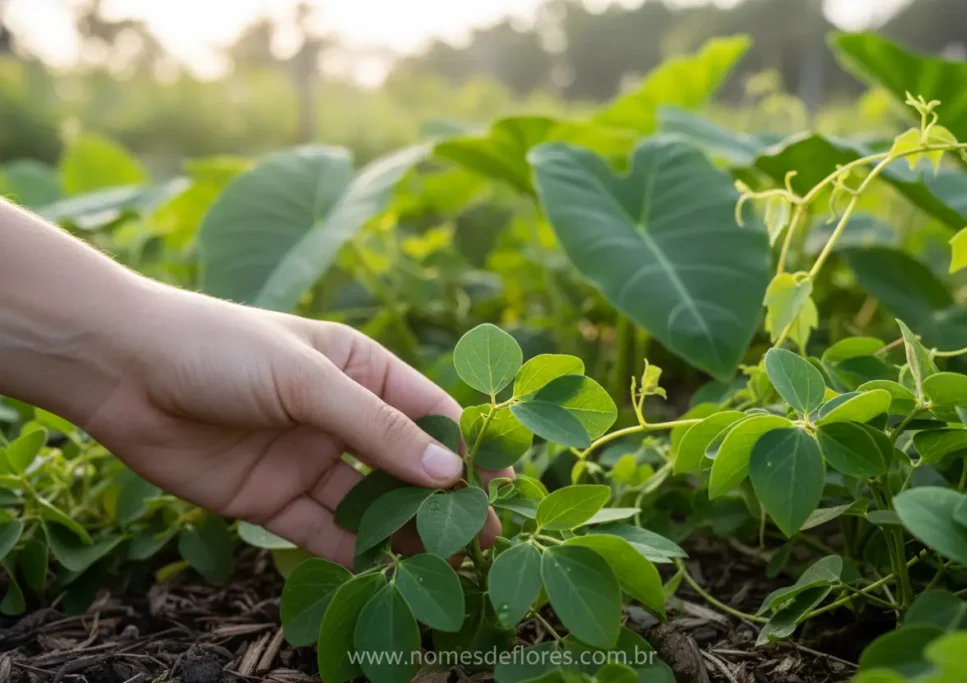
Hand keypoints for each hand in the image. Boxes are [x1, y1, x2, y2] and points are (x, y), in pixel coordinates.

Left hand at [73, 285, 510, 566]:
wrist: (121, 371)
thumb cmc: (220, 349)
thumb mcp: (308, 381)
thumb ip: (378, 430)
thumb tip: (450, 476)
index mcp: (358, 368)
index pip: (427, 411)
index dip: (466, 446)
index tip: (505, 480)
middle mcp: (338, 416)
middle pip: (404, 463)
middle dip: (442, 498)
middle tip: (486, 536)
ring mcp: (307, 459)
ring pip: (369, 503)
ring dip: (404, 531)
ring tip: (446, 562)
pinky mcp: (271, 499)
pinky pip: (322, 530)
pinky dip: (353, 552)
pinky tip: (385, 572)